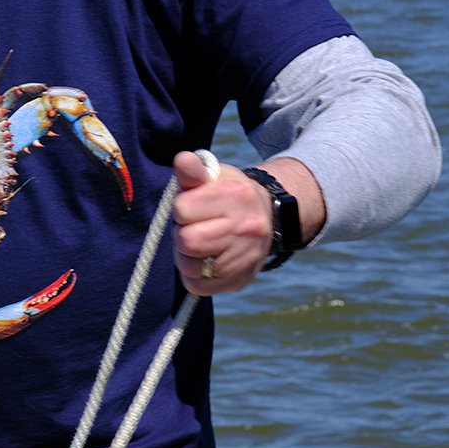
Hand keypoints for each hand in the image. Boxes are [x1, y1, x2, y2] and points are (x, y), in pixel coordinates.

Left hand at [171, 150, 275, 295]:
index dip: (181, 209)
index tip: (193, 207)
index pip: (182, 209)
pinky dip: (193, 277)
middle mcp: (246, 226)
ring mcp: (246, 255)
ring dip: (185, 257)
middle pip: (187, 241)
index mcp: (235, 194)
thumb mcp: (214, 176)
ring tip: (198, 245)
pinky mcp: (240, 279)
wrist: (267, 216)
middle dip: (182, 235)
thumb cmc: (227, 193)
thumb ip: (193, 170)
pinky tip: (204, 263)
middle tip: (193, 228)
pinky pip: (198, 287)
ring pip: (190, 267)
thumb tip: (182, 160)